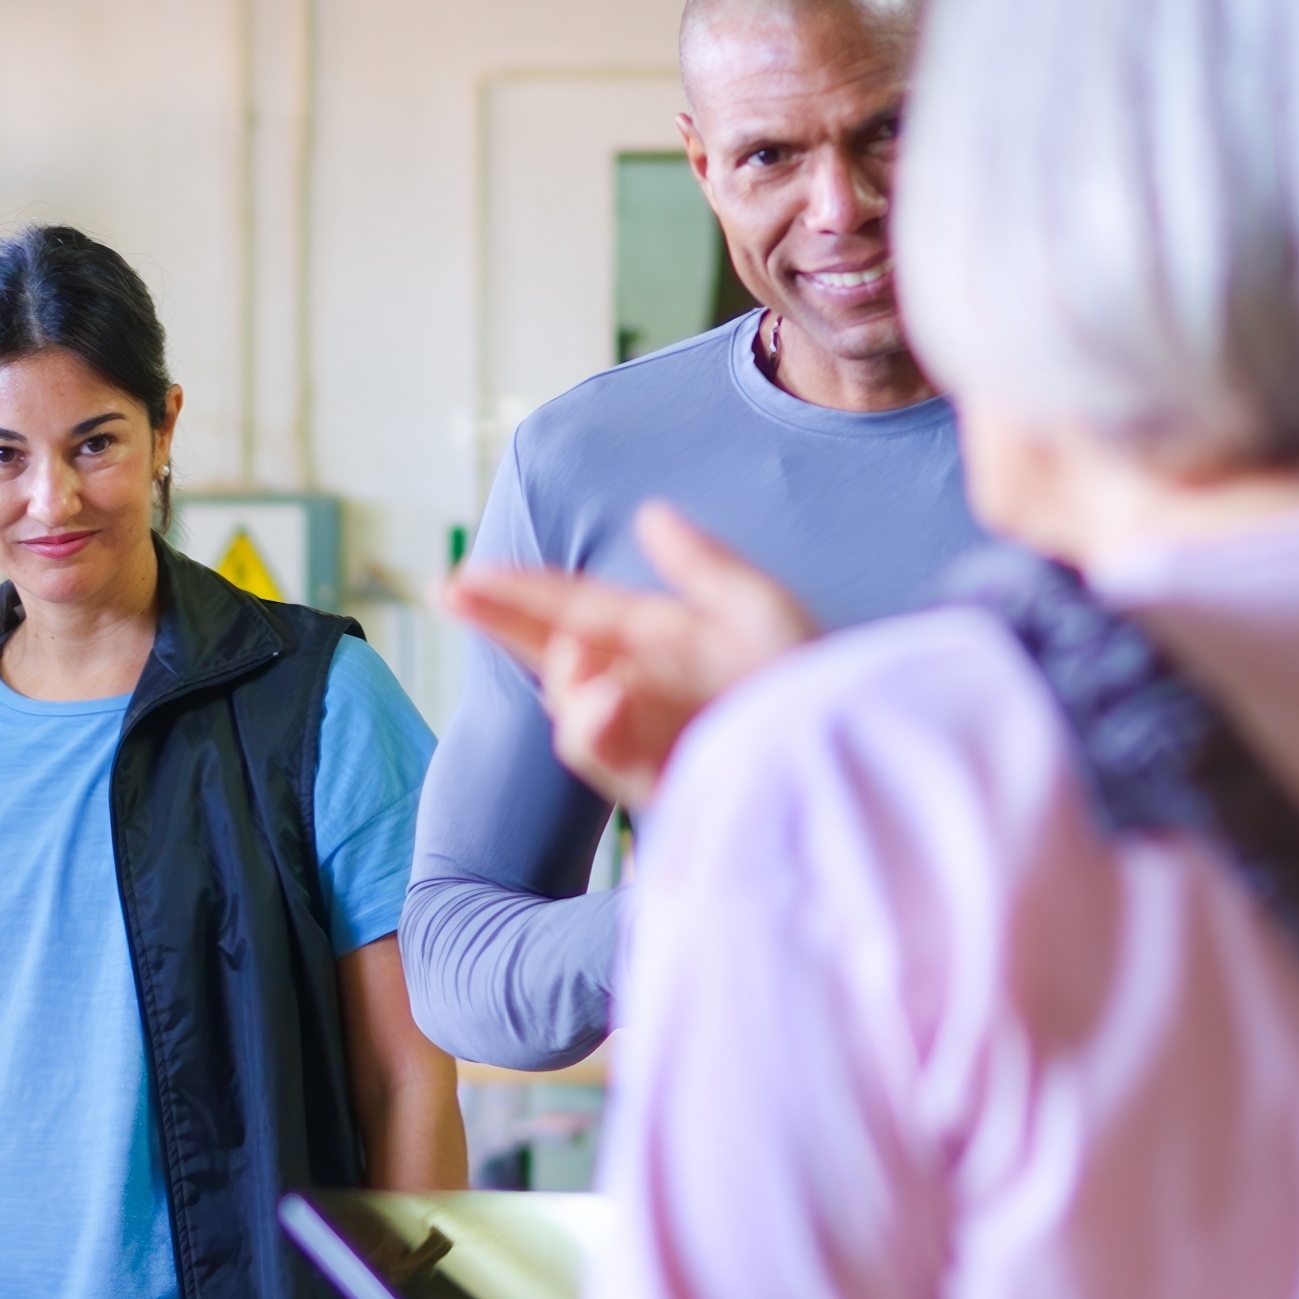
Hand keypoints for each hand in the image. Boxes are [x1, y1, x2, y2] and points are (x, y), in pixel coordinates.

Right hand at [444, 501, 816, 808]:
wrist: (847, 763)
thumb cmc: (815, 681)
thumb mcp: (761, 608)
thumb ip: (701, 566)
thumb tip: (649, 514)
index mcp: (663, 638)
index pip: (574, 607)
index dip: (517, 593)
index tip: (460, 579)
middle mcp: (645, 686)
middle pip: (552, 653)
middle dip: (503, 624)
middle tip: (452, 592)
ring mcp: (647, 736)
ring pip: (572, 706)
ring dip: (567, 679)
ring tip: (586, 661)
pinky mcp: (655, 784)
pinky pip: (604, 757)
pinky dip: (594, 725)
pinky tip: (608, 697)